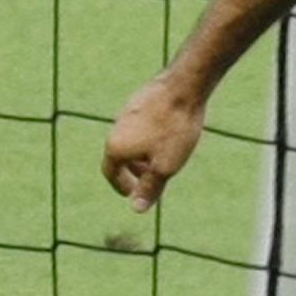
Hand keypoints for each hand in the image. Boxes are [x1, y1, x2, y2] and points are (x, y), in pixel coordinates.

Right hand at [101, 74, 207, 211]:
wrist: (185, 85)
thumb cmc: (175, 128)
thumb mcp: (165, 165)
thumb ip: (150, 188)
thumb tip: (136, 209)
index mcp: (115, 147)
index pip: (110, 173)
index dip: (121, 186)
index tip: (133, 194)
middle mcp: (116, 128)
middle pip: (119, 156)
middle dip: (132, 171)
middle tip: (149, 180)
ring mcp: (128, 111)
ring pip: (130, 138)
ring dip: (141, 153)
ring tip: (160, 158)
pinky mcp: (142, 99)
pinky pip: (140, 124)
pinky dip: (148, 136)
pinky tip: (168, 134)